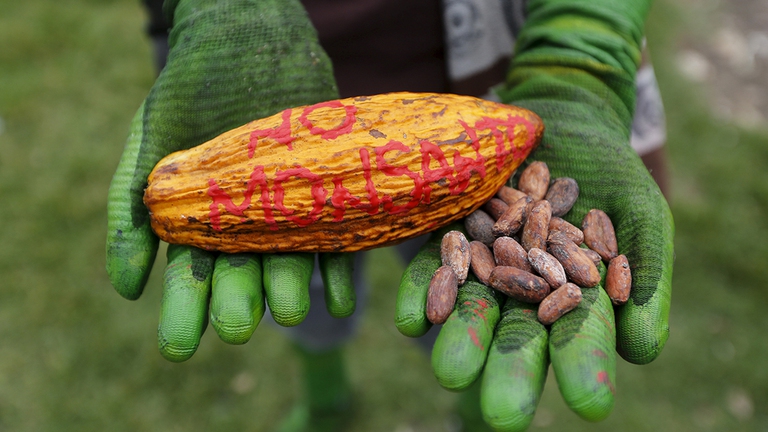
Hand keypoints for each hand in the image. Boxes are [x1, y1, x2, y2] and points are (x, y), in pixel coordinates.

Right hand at [106, 0, 354, 361]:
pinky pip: (335, 236)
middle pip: (242, 274)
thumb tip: (126, 290)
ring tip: (292, 311)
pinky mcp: (325, 192)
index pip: (190, 277)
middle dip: (240, 302)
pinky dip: (338, 267)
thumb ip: (129, 213)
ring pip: (288, 258)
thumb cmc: (188, 91)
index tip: (179, 348)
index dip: (184, 313)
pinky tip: (340, 296)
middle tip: (241, 327)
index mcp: (200, 224)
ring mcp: (286, 209)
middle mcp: (245, 225)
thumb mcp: (148, 145)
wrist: (245, 42)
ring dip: (289, 287)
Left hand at [396, 0, 672, 428]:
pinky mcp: (451, 232)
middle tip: (500, 414)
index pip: (580, 340)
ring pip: (473, 305)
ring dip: (461, 337)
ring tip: (449, 371)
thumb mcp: (642, 217)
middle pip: (517, 334)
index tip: (590, 406)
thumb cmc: (611, 172)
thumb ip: (646, 278)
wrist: (561, 119)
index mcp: (572, 299)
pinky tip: (412, 319)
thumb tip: (643, 352)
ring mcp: (483, 263)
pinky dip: (424, 291)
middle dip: (509, 370)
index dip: (584, 369)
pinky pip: (435, 264)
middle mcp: (522, 292)